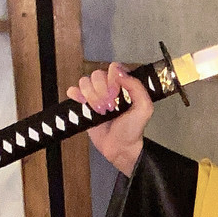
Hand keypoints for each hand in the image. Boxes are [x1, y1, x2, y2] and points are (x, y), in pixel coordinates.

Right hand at [66, 62, 153, 176]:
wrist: (120, 148)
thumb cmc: (132, 130)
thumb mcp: (144, 108)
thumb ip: (137, 87)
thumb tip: (120, 73)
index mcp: (124, 85)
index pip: (114, 68)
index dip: (113, 79)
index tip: (116, 93)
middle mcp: (109, 88)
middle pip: (97, 74)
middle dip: (101, 90)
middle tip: (109, 106)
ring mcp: (96, 95)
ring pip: (85, 81)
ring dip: (91, 96)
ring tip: (100, 110)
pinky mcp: (84, 104)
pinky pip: (73, 91)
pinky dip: (75, 95)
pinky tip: (84, 104)